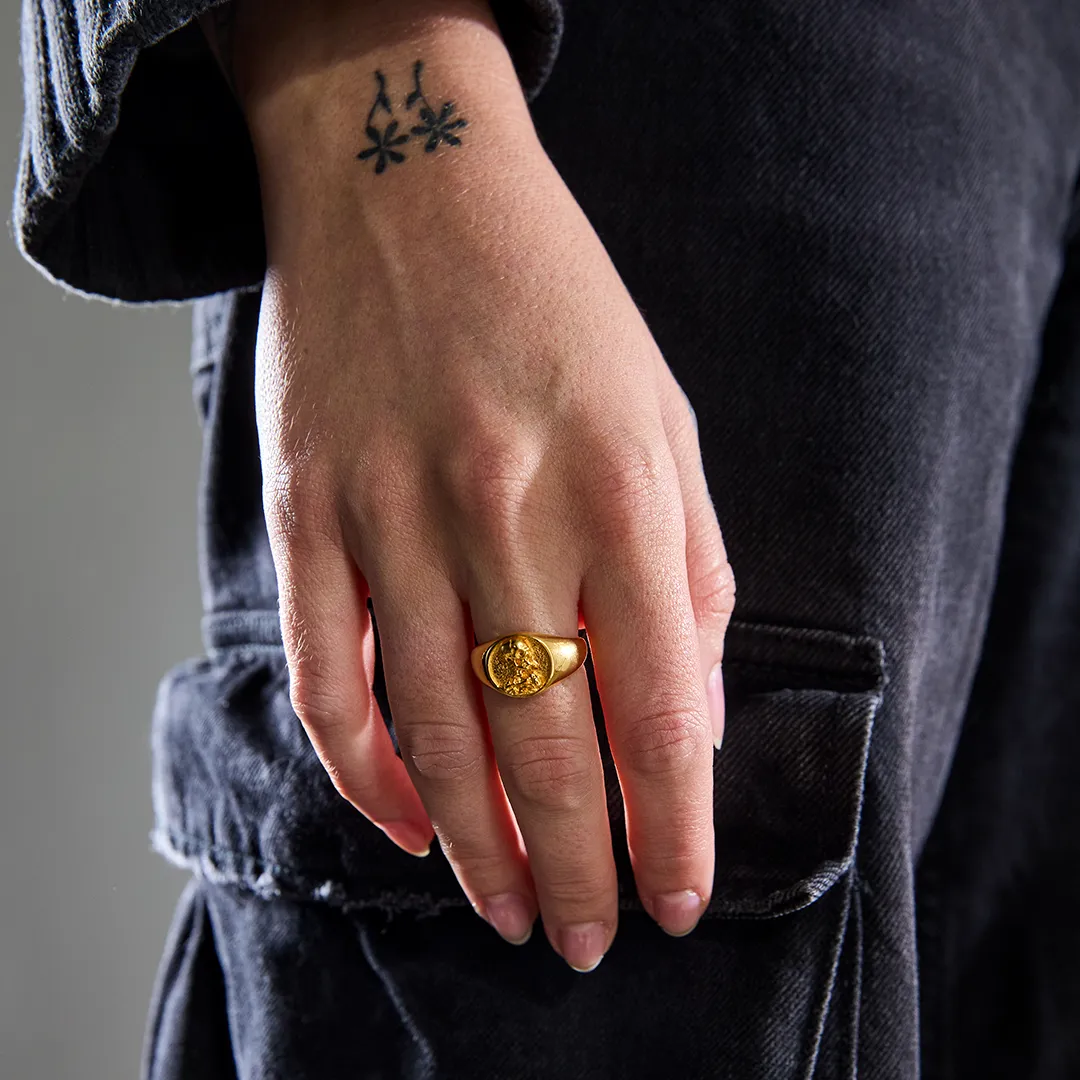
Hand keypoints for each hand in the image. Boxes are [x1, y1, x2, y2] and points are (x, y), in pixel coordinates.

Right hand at [232, 0, 734, 970]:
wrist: (406, 185)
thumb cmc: (556, 304)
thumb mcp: (665, 418)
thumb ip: (690, 570)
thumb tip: (692, 716)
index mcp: (617, 486)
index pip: (662, 707)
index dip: (675, 825)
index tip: (681, 895)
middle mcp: (503, 511)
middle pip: (546, 741)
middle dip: (579, 862)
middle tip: (594, 937)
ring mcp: (389, 515)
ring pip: (433, 730)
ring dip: (477, 844)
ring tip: (515, 912)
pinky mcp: (308, 512)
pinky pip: (329, 675)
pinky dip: (364, 771)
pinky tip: (406, 824)